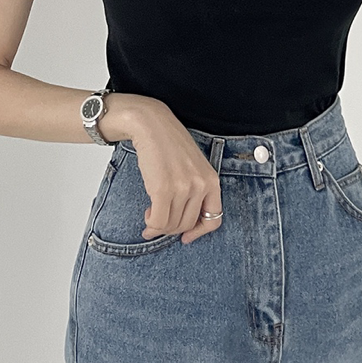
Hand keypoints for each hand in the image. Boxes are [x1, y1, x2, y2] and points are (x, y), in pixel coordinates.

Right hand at [130, 102, 223, 244]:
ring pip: (171, 225)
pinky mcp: (164, 189)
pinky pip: (158, 221)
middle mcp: (201, 186)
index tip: (185, 237)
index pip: (214, 220)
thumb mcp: (193, 167)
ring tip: (151, 215)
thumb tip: (182, 221)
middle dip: (171, 228)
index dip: (198, 233)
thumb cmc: (170, 144)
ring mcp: (184, 188)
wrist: (152, 125)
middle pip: (187, 225)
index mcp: (212, 181)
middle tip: (159, 222)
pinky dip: (151, 224)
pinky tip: (147, 215)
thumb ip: (194, 190)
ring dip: (158, 226)